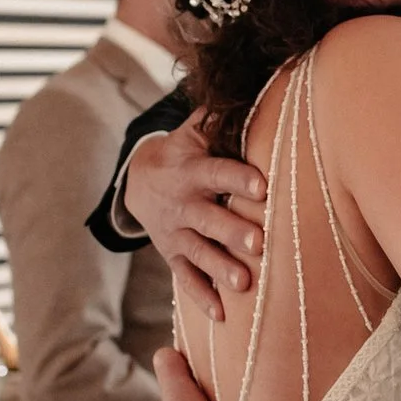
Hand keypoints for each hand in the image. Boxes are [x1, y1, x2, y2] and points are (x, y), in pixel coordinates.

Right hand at [127, 117, 267, 320]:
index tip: (263, 186)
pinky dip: (202, 298)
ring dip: (221, 268)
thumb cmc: (185, 152)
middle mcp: (183, 204)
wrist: (137, 181)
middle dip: (232, 231)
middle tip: (259, 242)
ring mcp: (175, 233)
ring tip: (244, 283)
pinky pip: (185, 280)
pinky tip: (221, 316)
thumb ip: (219, 117)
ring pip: (199, 253)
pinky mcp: (173, 255)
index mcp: (192, 171)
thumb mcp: (193, 132)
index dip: (238, 179)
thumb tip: (259, 84)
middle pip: (209, 219)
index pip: (217, 173)